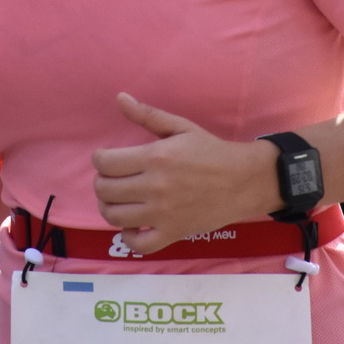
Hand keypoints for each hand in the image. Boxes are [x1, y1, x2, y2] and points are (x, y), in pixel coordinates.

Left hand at [90, 93, 276, 254]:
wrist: (243, 181)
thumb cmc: (210, 151)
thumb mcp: (181, 127)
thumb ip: (147, 115)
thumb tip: (119, 98)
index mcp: (156, 157)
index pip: (105, 163)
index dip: (100, 159)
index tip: (109, 159)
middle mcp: (155, 186)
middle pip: (104, 190)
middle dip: (102, 182)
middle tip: (114, 178)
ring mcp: (163, 213)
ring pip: (114, 217)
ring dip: (110, 207)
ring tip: (120, 199)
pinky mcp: (172, 233)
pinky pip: (138, 245)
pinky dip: (129, 238)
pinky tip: (133, 225)